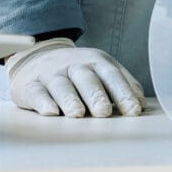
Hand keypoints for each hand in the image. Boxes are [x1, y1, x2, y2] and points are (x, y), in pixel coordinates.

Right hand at [5, 38, 144, 117]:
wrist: (36, 58)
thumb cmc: (77, 72)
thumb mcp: (100, 71)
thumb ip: (122, 84)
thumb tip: (141, 103)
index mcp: (95, 62)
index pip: (111, 76)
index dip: (123, 93)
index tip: (133, 110)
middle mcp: (73, 65)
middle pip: (86, 79)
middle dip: (96, 95)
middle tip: (103, 112)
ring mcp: (51, 74)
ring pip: (61, 85)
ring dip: (70, 99)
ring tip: (77, 113)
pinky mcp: (30, 85)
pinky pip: (37, 93)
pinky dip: (43, 102)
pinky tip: (51, 112)